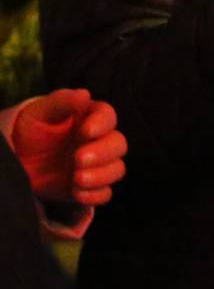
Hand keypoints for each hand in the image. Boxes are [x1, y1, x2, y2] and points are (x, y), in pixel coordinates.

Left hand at [12, 88, 127, 204]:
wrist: (19, 161)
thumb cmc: (31, 131)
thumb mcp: (40, 113)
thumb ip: (61, 102)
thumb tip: (84, 94)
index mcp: (91, 118)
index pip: (108, 117)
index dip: (102, 124)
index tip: (86, 132)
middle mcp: (99, 141)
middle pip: (119, 145)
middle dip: (102, 154)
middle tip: (78, 159)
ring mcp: (97, 165)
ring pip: (117, 169)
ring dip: (101, 176)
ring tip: (77, 179)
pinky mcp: (91, 186)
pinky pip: (105, 193)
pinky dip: (95, 195)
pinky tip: (78, 193)